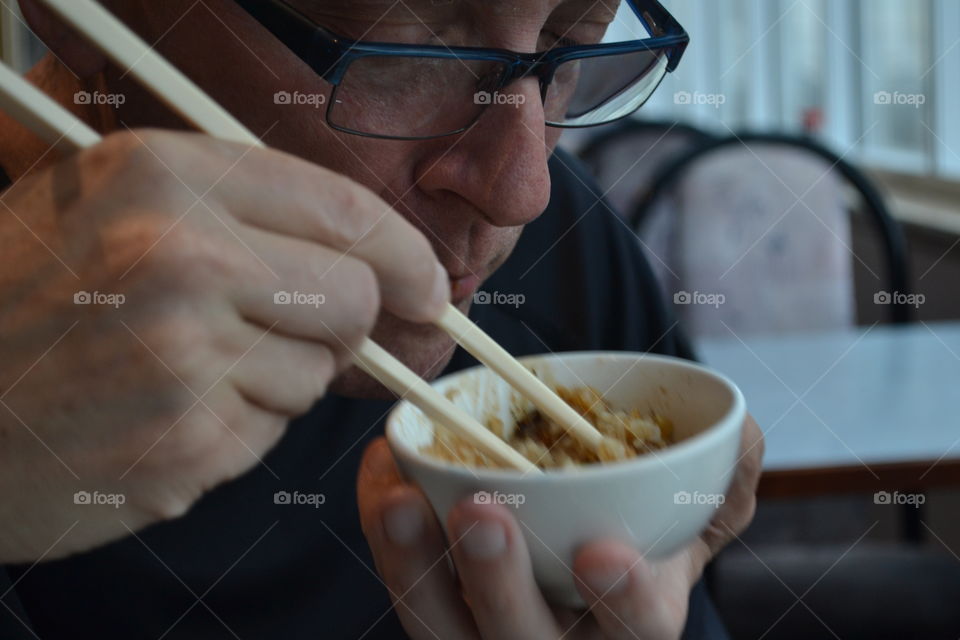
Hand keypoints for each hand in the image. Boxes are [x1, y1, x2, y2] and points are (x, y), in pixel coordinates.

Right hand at [0, 129, 447, 562]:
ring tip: (182, 366)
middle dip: (343, 323)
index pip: (345, 210)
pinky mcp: (182, 446)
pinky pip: (266, 434)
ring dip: (273, 378)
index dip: (405, 253)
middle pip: (352, 299)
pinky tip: (163, 411)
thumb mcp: (112, 205)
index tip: (428, 285)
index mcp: (164, 178)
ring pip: (313, 375)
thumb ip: (241, 214)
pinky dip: (235, 427)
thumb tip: (372, 260)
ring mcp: (182, 360)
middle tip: (290, 328)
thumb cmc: (22, 297)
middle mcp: (180, 259)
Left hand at [358, 415, 763, 638]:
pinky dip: (382, 529)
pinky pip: (398, 580)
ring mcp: (481, 632)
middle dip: (499, 585)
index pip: (634, 630)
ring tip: (402, 499)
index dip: (622, 600)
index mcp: (630, 622)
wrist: (576, 548)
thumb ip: (723, 478)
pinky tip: (382, 472)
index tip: (602, 550)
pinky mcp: (431, 605)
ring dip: (414, 565)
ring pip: (439, 625)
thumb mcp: (692, 514)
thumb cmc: (637, 532)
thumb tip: (739, 431)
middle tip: (481, 514)